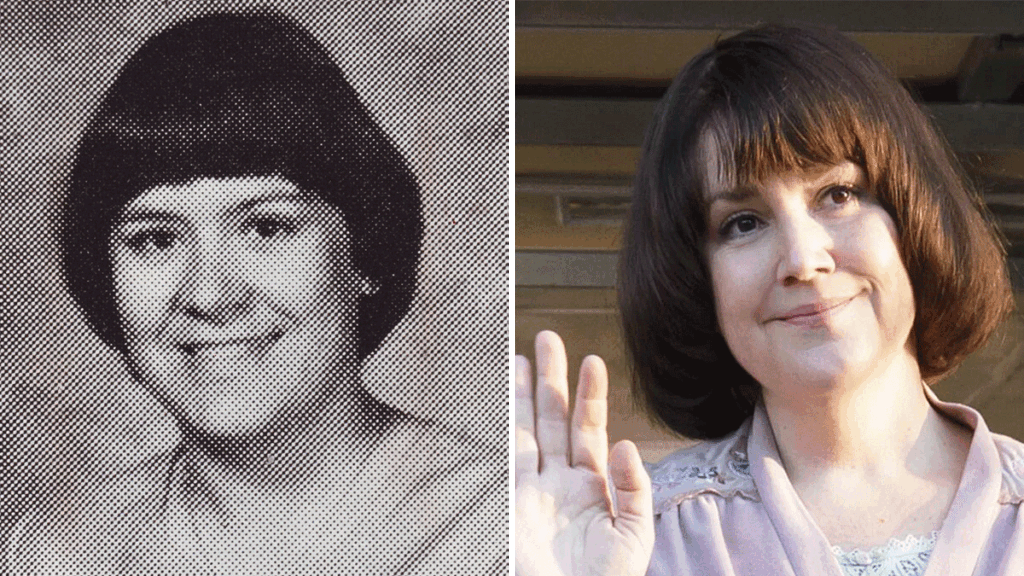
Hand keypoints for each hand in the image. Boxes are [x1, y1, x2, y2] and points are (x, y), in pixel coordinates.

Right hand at [515, 331, 653, 575]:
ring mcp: (533, 490)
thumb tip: (626, 445)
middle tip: (548, 338)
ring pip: (526, 430)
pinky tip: (504, 401)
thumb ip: (633, 490)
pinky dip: (505, 428)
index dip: (590, 395)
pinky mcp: (511, 503)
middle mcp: (561, 481)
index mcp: (594, 486)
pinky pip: (508, 457)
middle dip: (551, 379)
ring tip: (521, 357)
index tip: (592, 361)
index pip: (591, 429)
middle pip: (554, 418)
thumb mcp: (634, 536)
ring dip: (524, 394)